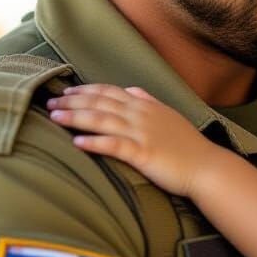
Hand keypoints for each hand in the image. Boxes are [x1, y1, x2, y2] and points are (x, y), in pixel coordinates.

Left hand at [47, 84, 218, 196]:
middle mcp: (141, 115)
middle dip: (73, 101)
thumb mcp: (169, 115)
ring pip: (103, 120)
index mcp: (145, 105)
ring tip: (55, 118)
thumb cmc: (187, 144)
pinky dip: (95, 142)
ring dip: (77, 117)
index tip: (66, 91)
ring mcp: (142, 133)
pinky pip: (115, 146)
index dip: (86, 90)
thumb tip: (132, 90)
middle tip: (50, 103)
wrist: (206, 166)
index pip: (110, 92)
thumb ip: (149, 101)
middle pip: (101, 103)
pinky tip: (77, 142)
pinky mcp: (144, 153)